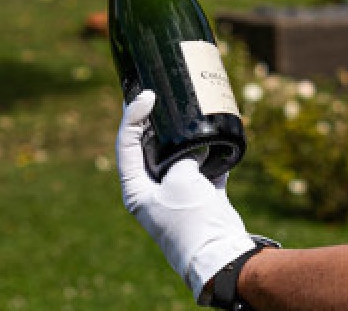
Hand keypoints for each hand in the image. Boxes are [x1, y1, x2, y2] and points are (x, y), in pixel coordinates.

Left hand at [117, 91, 256, 300]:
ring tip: (183, 108)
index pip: (126, 144)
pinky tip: (215, 136)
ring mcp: (177, 195)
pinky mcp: (201, 197)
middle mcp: (152, 192)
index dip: (133, 116)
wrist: (221, 254)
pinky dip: (208, 154)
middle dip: (153, 121)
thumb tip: (195, 150)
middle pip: (148, 147)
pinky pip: (202, 168)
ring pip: (176, 156)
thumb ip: (181, 157)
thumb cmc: (192, 219)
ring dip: (182, 135)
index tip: (147, 96)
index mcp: (136, 190)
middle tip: (156, 93)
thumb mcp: (180, 179)